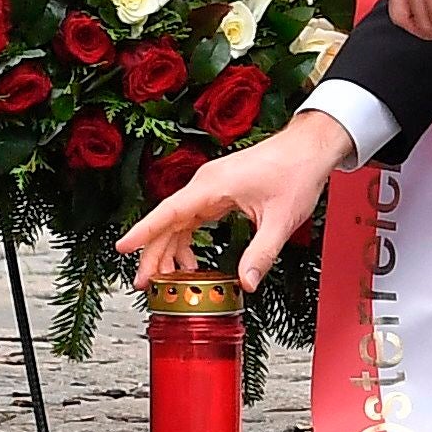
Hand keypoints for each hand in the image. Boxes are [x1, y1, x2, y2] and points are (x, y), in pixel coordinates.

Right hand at [117, 112, 352, 291]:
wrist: (308, 147)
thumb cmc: (295, 172)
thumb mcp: (280, 220)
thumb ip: (260, 254)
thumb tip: (246, 283)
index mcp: (212, 186)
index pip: (168, 212)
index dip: (143, 231)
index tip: (122, 247)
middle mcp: (205, 183)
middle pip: (167, 221)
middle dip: (153, 253)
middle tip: (145, 284)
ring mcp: (210, 186)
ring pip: (178, 220)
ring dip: (170, 249)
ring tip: (169, 279)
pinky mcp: (218, 190)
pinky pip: (192, 217)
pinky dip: (185, 239)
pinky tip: (190, 259)